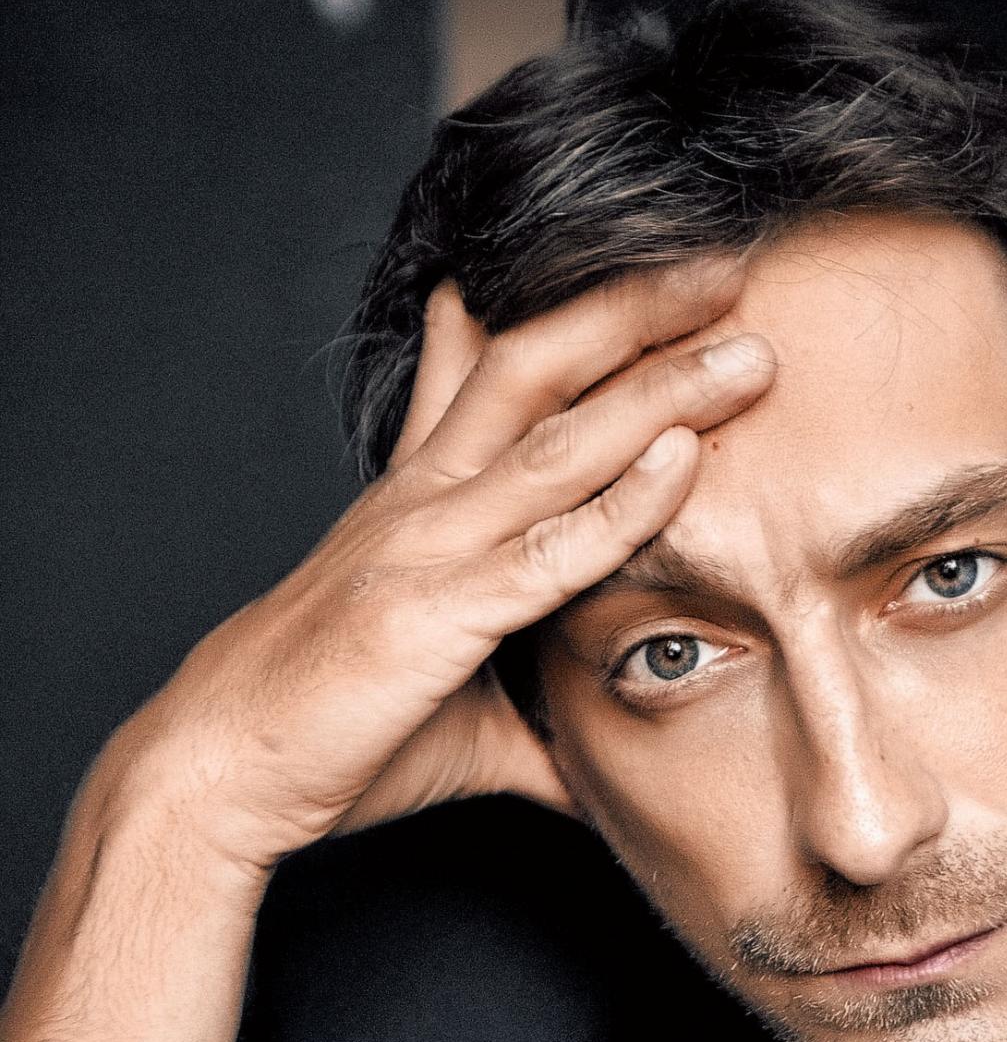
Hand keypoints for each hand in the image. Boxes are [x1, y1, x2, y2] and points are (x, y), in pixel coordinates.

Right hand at [103, 257, 775, 879]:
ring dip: (660, 387)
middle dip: (635, 314)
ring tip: (749, 347)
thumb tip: (589, 766)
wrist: (223, 772)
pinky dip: (623, 501)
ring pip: (559, 440)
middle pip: (538, 371)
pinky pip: (550, 546)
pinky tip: (685, 454)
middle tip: (723, 269)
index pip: (495, 381)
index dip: (574, 324)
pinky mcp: (437, 613)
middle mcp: (424, 503)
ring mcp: (428, 547)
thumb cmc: (330, 738)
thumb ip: (530, 718)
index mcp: (419, 505)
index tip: (654, 283)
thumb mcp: (450, 706)